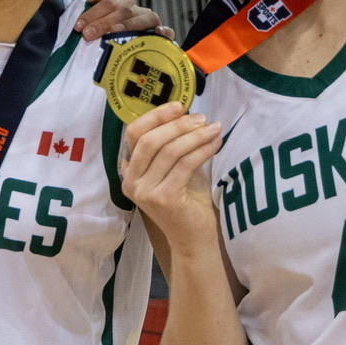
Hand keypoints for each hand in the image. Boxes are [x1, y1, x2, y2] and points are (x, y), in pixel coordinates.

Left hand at [78, 0, 166, 40]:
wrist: (131, 60)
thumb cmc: (108, 40)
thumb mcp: (96, 23)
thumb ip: (91, 6)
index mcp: (123, 5)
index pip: (109, 3)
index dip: (92, 13)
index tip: (79, 26)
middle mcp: (138, 12)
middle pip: (124, 11)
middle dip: (103, 22)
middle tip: (88, 34)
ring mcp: (152, 24)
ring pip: (145, 18)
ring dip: (128, 25)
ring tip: (113, 33)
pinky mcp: (163, 38)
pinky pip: (168, 33)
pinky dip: (164, 32)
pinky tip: (156, 33)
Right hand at [120, 103, 223, 239]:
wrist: (193, 238)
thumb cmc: (186, 201)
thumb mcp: (175, 167)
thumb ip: (173, 145)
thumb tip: (186, 113)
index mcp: (129, 171)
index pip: (134, 134)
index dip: (155, 116)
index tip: (179, 106)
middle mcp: (131, 181)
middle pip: (150, 140)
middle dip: (178, 125)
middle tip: (202, 119)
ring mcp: (145, 192)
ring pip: (169, 151)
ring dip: (195, 136)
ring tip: (214, 129)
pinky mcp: (163, 198)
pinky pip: (184, 164)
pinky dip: (202, 150)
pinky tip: (216, 144)